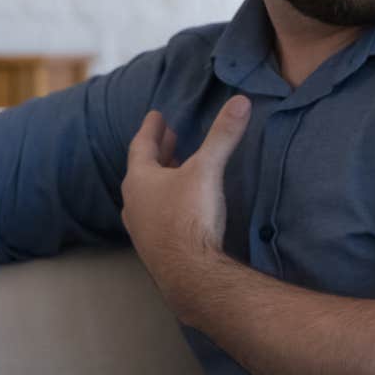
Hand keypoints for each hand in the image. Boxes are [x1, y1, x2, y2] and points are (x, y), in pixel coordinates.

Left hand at [121, 95, 249, 298]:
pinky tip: (180, 208)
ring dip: (162, 179)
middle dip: (158, 152)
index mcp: (140, 180)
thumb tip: (241, 101)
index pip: (141, 146)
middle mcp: (134, 203)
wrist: (188, 274)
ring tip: (176, 169)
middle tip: (169, 137)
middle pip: (143, 170)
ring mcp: (141, 228)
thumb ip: (223, 136)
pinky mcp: (154, 248)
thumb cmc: (190, 218)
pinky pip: (156, 216)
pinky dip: (166, 203)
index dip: (151, 128)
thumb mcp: (208, 170)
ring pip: (148, 195)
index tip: (156, 115)